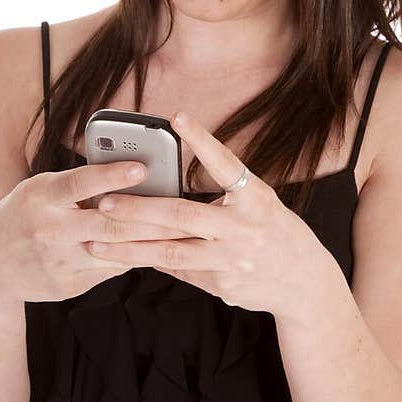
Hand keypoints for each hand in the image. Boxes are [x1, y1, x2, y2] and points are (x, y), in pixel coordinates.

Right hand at [0, 159, 187, 306]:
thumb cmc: (25, 215)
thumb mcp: (40, 191)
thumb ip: (76, 185)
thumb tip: (128, 172)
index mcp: (41, 197)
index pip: (80, 183)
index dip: (112, 175)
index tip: (142, 167)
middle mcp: (49, 229)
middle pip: (108, 223)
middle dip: (150, 217)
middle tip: (184, 208)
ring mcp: (59, 261)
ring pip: (116, 250)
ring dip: (152, 241)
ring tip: (184, 231)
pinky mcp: (69, 285)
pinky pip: (111, 269)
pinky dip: (135, 257)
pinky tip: (160, 250)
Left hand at [85, 111, 336, 318]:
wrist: (305, 283)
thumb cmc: (275, 233)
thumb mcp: (259, 205)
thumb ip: (224, 195)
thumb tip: (175, 186)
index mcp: (256, 200)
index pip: (227, 165)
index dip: (202, 141)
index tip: (177, 117)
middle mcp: (244, 228)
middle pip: (182, 216)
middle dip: (139, 209)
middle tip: (106, 201)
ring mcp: (232, 260)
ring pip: (171, 252)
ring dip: (129, 247)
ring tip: (96, 240)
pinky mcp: (222, 285)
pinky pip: (179, 271)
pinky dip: (151, 262)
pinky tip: (123, 257)